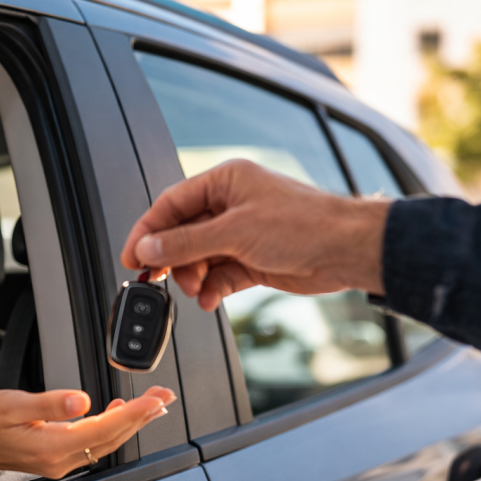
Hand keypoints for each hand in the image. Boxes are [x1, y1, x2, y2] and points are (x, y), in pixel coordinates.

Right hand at [0, 387, 176, 479]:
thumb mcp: (11, 405)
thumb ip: (50, 403)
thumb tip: (82, 401)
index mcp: (51, 446)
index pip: (103, 428)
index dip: (132, 413)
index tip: (154, 400)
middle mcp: (60, 459)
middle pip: (111, 438)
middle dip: (141, 417)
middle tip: (164, 397)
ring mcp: (59, 461)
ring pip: (105, 441)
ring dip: (130, 422)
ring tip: (152, 404)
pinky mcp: (56, 457)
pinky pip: (93, 443)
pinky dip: (111, 426)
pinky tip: (118, 412)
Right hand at [119, 160, 389, 310]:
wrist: (348, 250)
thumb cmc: (304, 224)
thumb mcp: (234, 232)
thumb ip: (185, 243)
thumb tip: (148, 248)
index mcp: (224, 182)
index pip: (170, 205)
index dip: (147, 232)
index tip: (131, 257)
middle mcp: (231, 205)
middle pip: (183, 234)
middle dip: (172, 259)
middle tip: (158, 278)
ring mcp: (242, 233)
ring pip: (200, 257)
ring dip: (193, 277)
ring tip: (197, 289)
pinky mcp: (253, 259)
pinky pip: (220, 274)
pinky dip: (213, 287)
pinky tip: (211, 298)